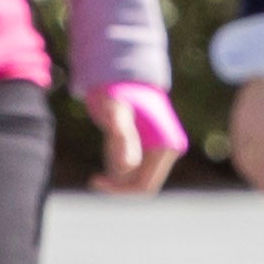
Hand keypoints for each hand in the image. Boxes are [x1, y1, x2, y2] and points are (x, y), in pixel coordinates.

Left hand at [85, 77, 183, 196]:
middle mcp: (170, 150)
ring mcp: (164, 149)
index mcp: (167, 147)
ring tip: (108, 139)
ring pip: (135, 176)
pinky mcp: (155, 146)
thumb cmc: (117, 91)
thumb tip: (128, 165)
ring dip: (116, 167)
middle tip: (97, 159)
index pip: (143, 187)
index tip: (93, 180)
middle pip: (140, 184)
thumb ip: (121, 136)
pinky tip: (111, 140)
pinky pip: (134, 167)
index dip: (118, 190)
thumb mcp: (115, 112)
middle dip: (117, 178)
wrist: (121, 74)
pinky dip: (118, 160)